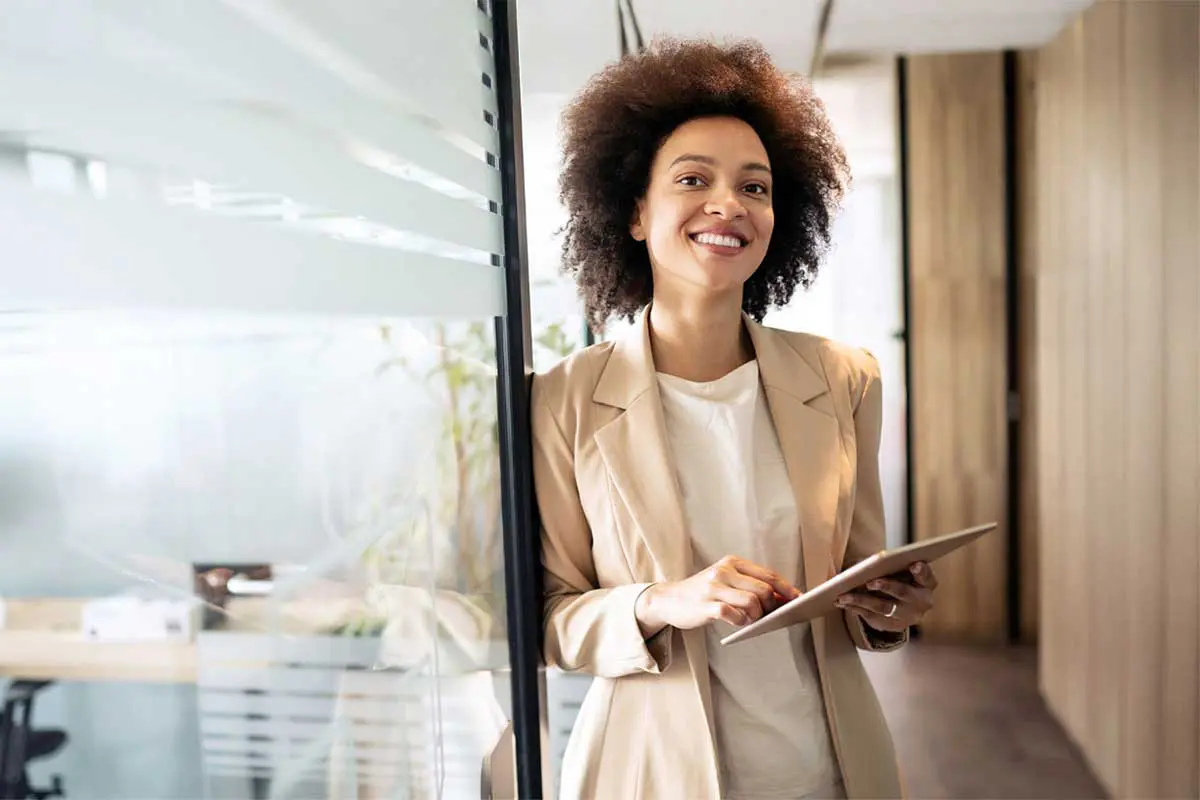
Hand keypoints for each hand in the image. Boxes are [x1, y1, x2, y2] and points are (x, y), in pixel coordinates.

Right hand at [636, 556, 799, 634]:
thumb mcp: (726, 582)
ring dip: (756, 616)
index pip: (768, 575)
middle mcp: (723, 571)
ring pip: (752, 602)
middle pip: (764, 590)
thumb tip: (783, 598)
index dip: (787, 589)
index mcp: (732, 563)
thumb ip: (751, 586)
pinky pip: (732, 614)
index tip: (799, 599)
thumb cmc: (703, 593)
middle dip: (771, 606)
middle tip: (766, 615)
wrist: (669, 599)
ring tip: (749, 619)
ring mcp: (713, 588)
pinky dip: (740, 621)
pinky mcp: (704, 605)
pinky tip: (737, 622)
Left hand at [835, 560, 937, 633]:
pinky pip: (872, 617)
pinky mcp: (892, 625)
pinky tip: (842, 602)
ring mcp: (907, 616)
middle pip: (904, 593)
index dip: (922, 571)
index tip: (915, 565)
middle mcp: (921, 602)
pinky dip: (855, 608)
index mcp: (926, 584)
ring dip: (861, 600)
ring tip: (844, 595)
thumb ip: (892, 565)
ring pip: (883, 608)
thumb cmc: (899, 578)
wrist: (902, 605)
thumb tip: (864, 564)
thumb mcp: (901, 570)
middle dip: (887, 586)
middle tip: (870, 582)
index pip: (927, 577)